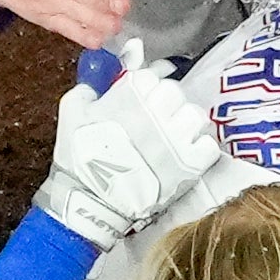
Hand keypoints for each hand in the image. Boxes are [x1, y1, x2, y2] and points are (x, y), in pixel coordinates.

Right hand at [37, 54, 224, 246]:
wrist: (91, 203)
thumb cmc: (78, 158)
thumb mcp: (71, 113)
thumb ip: (87, 90)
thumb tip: (97, 84)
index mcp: (131, 92)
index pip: (151, 76)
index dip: (146, 88)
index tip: (143, 98)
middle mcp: (158, 109)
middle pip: (174, 92)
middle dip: (165, 104)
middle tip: (156, 120)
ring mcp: (177, 136)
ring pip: (195, 115)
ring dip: (185, 124)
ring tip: (173, 137)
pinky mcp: (191, 163)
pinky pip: (208, 145)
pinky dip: (199, 149)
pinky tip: (185, 156)